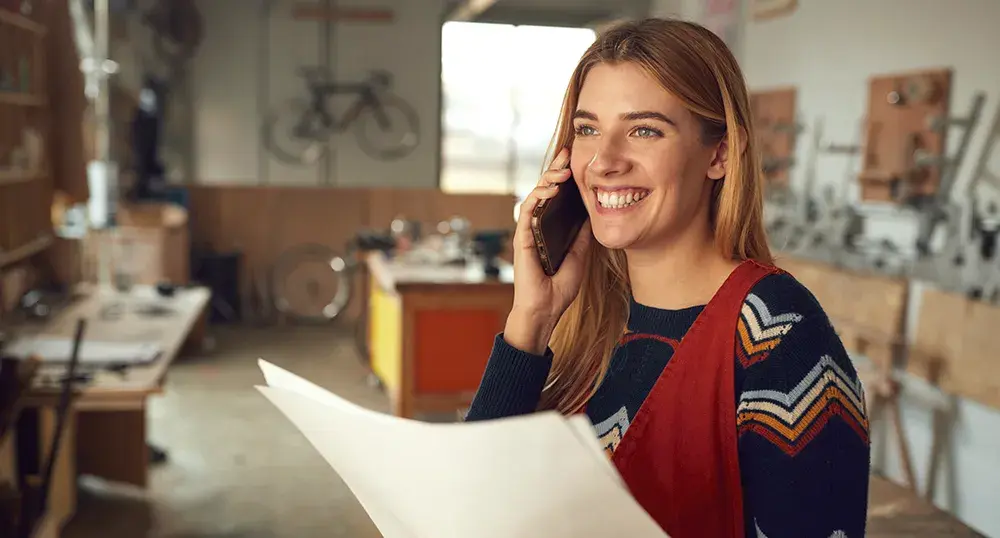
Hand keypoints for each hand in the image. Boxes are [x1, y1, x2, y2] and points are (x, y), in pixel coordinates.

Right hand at [504, 148, 592, 354]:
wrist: (547, 309)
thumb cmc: (560, 286)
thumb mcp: (580, 254)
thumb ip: (581, 233)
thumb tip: (592, 211)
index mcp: (551, 228)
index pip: (556, 196)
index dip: (563, 177)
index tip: (574, 159)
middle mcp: (537, 225)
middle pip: (544, 190)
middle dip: (554, 170)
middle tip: (566, 153)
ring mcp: (528, 230)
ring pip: (534, 196)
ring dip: (547, 180)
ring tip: (562, 171)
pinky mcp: (522, 238)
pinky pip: (527, 211)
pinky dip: (537, 197)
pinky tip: (550, 190)